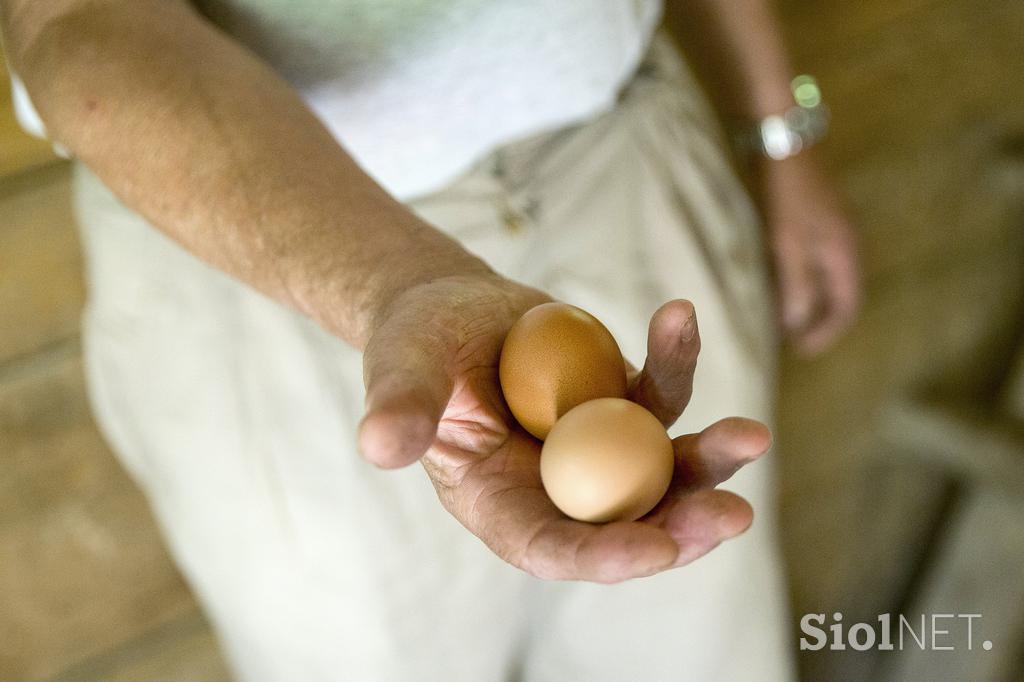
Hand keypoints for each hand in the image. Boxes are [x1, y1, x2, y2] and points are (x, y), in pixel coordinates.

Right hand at [358, 273, 772, 582]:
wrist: (450, 307)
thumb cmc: (414, 345)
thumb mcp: (399, 369)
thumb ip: (398, 407)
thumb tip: (380, 445)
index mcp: (500, 502)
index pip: (552, 546)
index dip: (602, 556)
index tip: (653, 550)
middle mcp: (559, 487)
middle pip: (629, 522)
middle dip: (683, 526)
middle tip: (732, 516)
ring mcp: (599, 447)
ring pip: (665, 467)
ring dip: (709, 457)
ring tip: (750, 436)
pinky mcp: (622, 402)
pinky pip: (660, 389)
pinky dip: (676, 357)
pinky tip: (679, 316)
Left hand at [757, 151, 861, 354]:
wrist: (784, 143)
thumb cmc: (787, 196)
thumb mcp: (789, 245)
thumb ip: (796, 285)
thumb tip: (796, 324)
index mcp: (844, 255)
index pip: (846, 307)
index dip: (825, 333)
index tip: (800, 350)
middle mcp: (844, 246)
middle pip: (838, 296)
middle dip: (816, 321)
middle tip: (788, 340)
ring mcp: (831, 232)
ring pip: (825, 279)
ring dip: (807, 302)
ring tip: (779, 318)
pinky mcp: (815, 221)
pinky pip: (813, 263)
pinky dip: (799, 281)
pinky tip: (774, 285)